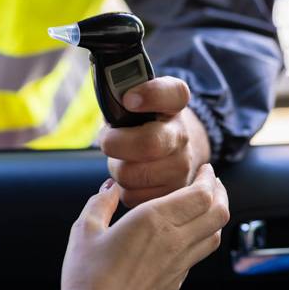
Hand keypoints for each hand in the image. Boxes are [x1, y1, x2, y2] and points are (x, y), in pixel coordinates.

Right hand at [55, 164, 229, 289]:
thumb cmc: (86, 277)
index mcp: (153, 220)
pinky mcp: (175, 285)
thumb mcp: (84, 230)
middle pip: (218, 212)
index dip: (208, 178)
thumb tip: (111, 187)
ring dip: (215, 216)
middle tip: (211, 182)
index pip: (201, 194)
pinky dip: (199, 239)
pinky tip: (182, 236)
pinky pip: (196, 256)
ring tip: (204, 206)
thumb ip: (101, 202)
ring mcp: (179, 267)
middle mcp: (174, 241)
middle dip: (220, 193)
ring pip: (214, 236)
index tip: (205, 169)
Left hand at [100, 76, 211, 206]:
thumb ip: (119, 94)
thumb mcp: (134, 101)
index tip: (129, 99)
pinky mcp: (172, 193)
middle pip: (148, 144)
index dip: (151, 95)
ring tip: (122, 159)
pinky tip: (131, 177)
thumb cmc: (140, 123)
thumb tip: (106, 102)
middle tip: (108, 141)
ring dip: (116, 168)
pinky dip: (123, 188)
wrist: (168, 151)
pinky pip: (132, 196)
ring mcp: (182, 167)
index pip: (173, 93)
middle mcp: (182, 135)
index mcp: (174, 104)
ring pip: (132, 174)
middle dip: (115, 144)